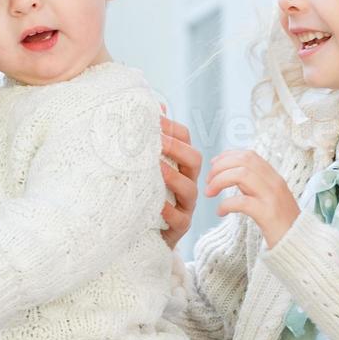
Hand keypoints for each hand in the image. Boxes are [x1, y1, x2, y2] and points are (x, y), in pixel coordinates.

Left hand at [159, 106, 201, 249]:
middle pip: (194, 160)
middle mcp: (187, 181)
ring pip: (189, 188)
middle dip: (177, 148)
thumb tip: (156, 105)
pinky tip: (155, 204)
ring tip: (155, 168)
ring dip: (173, 177)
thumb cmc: (148, 194)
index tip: (152, 118)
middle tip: (156, 140)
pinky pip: (179, 218)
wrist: (144, 234)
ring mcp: (185, 204)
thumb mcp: (147, 166)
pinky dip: (168, 210)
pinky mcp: (179, 226)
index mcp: (181, 164)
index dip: (172, 128)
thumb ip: (152, 139)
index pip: (185, 139)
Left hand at [204, 149, 301, 248]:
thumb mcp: (268, 198)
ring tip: (210, 193)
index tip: (213, 165)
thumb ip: (253, 185)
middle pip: (244, 160)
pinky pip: (242, 202)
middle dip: (220, 167)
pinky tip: (221, 212)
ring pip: (242, 174)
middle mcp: (274, 183)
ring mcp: (273, 197)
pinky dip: (226, 204)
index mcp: (273, 177)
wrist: (300, 246)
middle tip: (208, 182)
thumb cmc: (280, 224)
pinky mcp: (269, 215)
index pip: (249, 155)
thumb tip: (229, 174)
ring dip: (219, 181)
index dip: (227, 156)